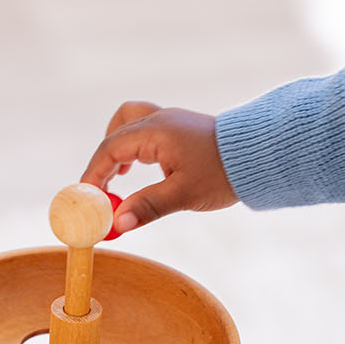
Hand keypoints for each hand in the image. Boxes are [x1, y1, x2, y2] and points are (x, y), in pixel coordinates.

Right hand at [81, 102, 237, 233]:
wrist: (257, 154)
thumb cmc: (221, 173)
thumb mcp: (183, 195)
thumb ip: (147, 207)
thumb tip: (117, 224)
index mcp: (155, 132)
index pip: (110, 149)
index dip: (93, 175)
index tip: (87, 199)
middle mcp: (158, 120)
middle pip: (114, 134)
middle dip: (101, 164)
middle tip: (99, 193)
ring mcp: (168, 121)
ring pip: (127, 124)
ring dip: (116, 149)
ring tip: (118, 177)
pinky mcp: (178, 128)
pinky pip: (143, 129)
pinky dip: (132, 146)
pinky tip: (139, 167)